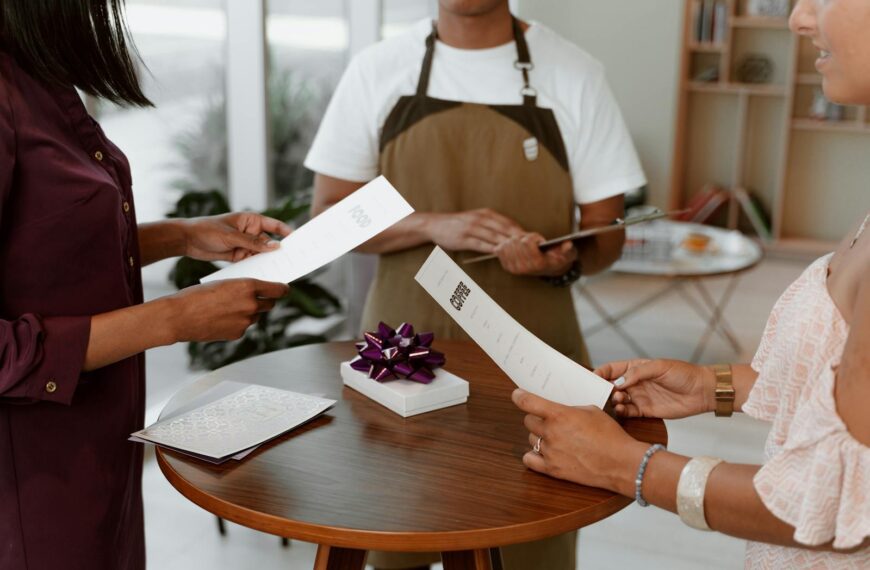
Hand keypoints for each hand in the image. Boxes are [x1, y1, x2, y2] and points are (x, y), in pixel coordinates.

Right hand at [165, 279, 288, 341]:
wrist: (179, 316)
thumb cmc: (197, 296)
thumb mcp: (223, 284)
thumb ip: (242, 288)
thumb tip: (256, 291)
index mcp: (247, 286)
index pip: (277, 289)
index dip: (282, 289)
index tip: (284, 289)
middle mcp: (251, 304)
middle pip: (270, 304)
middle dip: (265, 301)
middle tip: (258, 298)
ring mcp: (245, 321)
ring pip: (255, 316)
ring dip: (249, 312)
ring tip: (229, 308)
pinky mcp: (238, 334)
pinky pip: (244, 327)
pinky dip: (237, 323)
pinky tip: (222, 319)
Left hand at [182, 213, 291, 261]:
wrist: (187, 239)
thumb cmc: (207, 230)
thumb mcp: (232, 236)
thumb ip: (253, 242)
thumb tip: (275, 246)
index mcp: (251, 220)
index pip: (274, 225)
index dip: (286, 232)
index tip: (297, 240)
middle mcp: (250, 232)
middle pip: (270, 242)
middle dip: (278, 250)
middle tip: (291, 259)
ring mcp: (245, 244)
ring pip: (262, 254)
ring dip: (268, 261)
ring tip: (279, 269)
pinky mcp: (238, 255)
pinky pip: (252, 261)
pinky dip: (257, 267)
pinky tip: (264, 274)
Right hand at [426, 209, 523, 253]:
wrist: (436, 224)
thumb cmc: (459, 224)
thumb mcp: (477, 219)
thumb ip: (492, 225)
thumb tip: (511, 234)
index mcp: (486, 213)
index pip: (508, 222)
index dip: (521, 230)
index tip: (533, 238)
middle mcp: (480, 219)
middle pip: (504, 229)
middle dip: (519, 238)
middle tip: (532, 247)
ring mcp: (472, 228)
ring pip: (494, 237)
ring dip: (508, 245)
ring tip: (520, 252)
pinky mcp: (464, 239)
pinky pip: (481, 245)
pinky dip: (492, 249)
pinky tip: (500, 254)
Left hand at [495, 233, 576, 276]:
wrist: (549, 269)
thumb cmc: (558, 258)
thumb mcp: (567, 254)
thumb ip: (568, 249)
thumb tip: (568, 245)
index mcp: (538, 263)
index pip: (526, 242)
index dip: (534, 237)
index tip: (540, 241)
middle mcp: (524, 268)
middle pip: (515, 241)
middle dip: (524, 237)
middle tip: (532, 242)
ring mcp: (514, 268)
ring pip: (507, 244)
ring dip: (515, 241)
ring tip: (525, 245)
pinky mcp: (506, 266)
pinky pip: (499, 250)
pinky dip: (507, 245)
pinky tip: (516, 247)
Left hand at [512, 389, 645, 496]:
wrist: (621, 462)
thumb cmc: (610, 435)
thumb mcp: (591, 411)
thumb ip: (570, 409)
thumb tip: (559, 410)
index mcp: (559, 415)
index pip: (528, 402)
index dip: (519, 396)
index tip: (517, 394)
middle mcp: (551, 433)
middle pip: (528, 421)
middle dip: (536, 418)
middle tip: (548, 420)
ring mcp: (550, 452)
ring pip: (531, 439)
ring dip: (539, 436)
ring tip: (554, 437)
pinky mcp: (552, 469)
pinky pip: (529, 459)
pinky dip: (533, 455)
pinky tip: (542, 452)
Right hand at [595, 359, 714, 418]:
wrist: (702, 391)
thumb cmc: (683, 373)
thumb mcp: (660, 366)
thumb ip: (638, 373)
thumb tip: (619, 382)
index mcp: (636, 368)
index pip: (612, 369)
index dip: (600, 373)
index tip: (592, 379)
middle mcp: (635, 383)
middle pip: (611, 386)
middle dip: (604, 390)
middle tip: (605, 393)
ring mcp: (639, 397)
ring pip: (618, 400)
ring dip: (614, 401)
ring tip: (619, 400)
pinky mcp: (646, 411)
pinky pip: (628, 412)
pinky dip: (622, 412)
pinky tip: (622, 409)